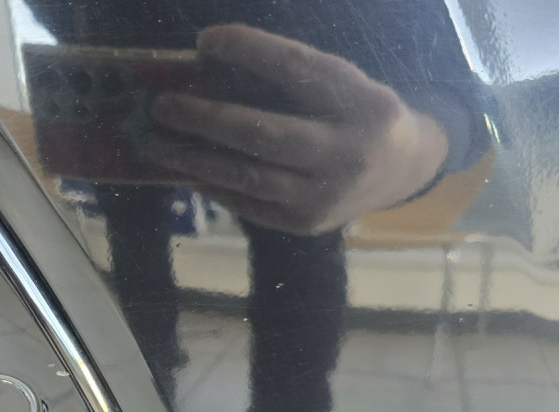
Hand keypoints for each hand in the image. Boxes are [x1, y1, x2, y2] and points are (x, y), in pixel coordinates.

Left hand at [148, 24, 448, 234]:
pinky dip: (212, 185)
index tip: (204, 40)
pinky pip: (248, 204)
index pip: (296, 70)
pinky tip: (185, 170)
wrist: (402, 170)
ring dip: (194, 159)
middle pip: (264, 133)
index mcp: (361, 102)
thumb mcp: (340, 84)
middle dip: (204, 118)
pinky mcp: (306, 224)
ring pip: (248, 177)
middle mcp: (348, 152)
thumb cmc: (355, 114)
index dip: (248, 51)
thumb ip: (288, 78)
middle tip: (161, 106)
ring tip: (156, 144)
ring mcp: (327, 195)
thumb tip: (207, 68)